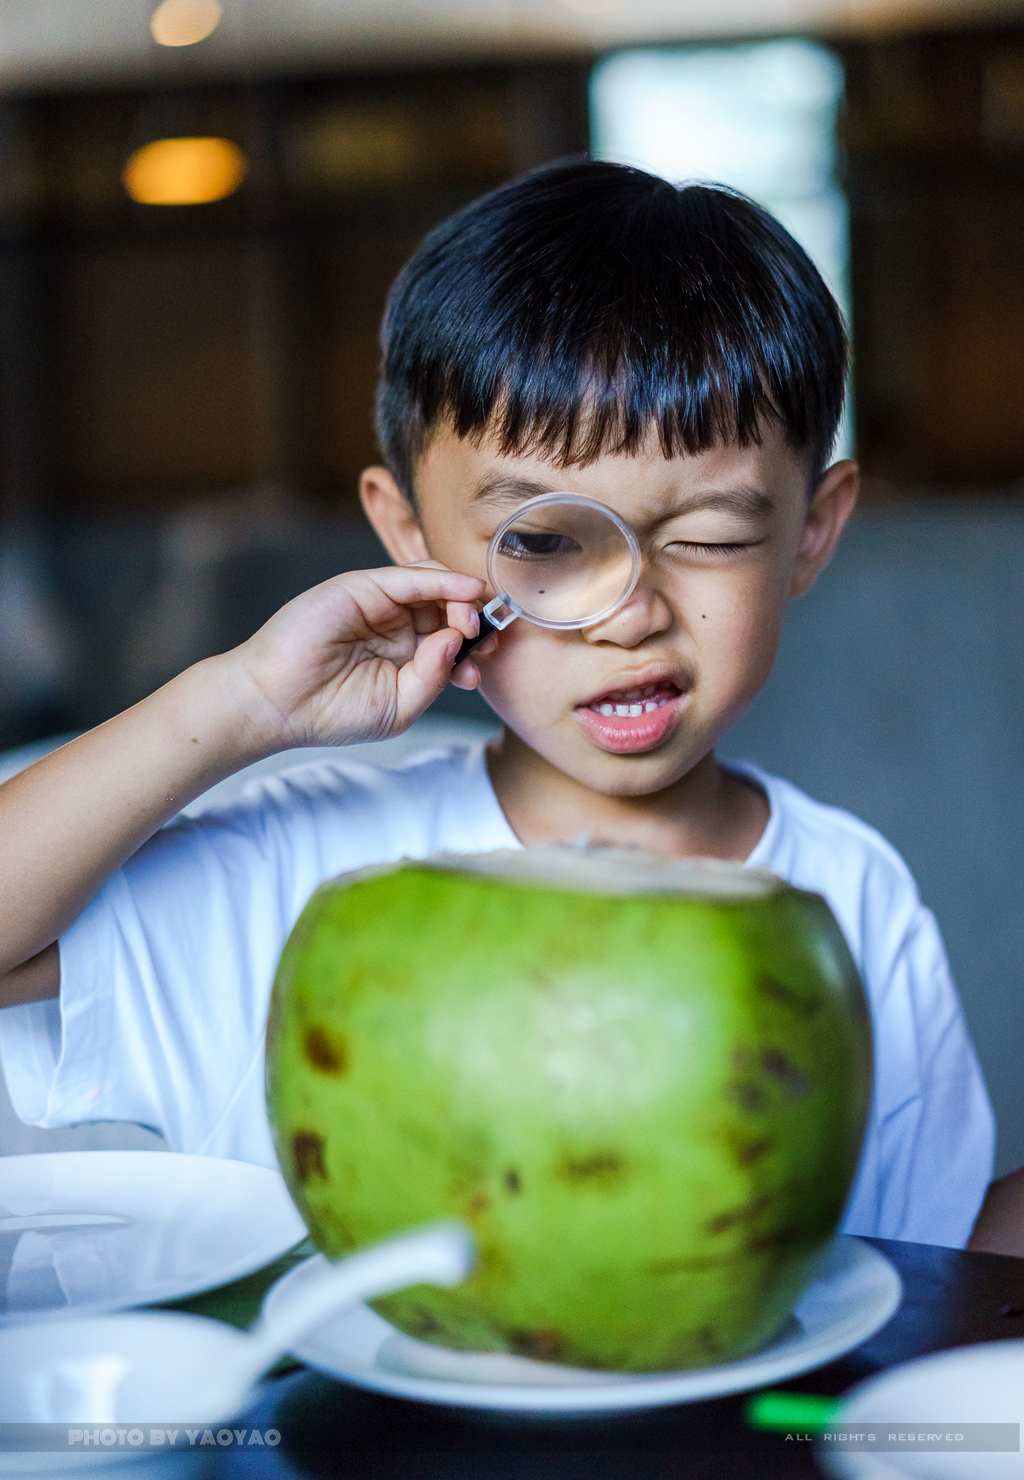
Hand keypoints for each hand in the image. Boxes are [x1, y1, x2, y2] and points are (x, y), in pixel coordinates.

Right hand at [235, 563, 487, 749]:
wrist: (277, 705)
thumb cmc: (332, 712)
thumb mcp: (401, 705)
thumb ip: (434, 675)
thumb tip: (459, 641)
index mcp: (406, 654)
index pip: (452, 638)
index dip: (476, 645)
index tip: (487, 661)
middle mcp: (395, 625)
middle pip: (448, 608)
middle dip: (475, 620)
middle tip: (487, 638)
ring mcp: (378, 604)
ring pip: (433, 585)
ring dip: (461, 599)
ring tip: (474, 620)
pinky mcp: (361, 588)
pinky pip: (408, 578)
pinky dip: (441, 580)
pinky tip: (465, 591)